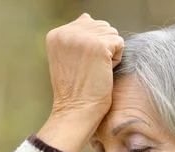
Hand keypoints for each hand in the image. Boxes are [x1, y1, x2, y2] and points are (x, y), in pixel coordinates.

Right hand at [37, 13, 123, 151]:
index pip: (86, 23)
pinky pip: (119, 43)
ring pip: (111, 33)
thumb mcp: (67, 57)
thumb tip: (88, 17)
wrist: (75, 111)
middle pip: (100, 26)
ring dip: (109, 53)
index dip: (90, 46)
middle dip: (101, 48)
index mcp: (55, 34)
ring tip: (95, 71)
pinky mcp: (98, 45)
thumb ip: (75, 36)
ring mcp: (82, 37)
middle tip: (88, 70)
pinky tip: (102, 73)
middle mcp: (66, 32)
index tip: (80, 66)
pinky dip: (116, 60)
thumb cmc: (75, 90)